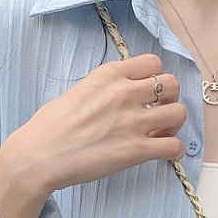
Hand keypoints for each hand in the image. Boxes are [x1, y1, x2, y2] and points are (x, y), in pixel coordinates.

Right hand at [3, 53, 187, 195]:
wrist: (39, 155)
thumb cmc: (51, 126)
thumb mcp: (79, 90)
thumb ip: (105, 88)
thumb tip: (121, 96)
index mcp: (109, 74)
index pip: (153, 63)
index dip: (156, 78)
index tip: (148, 93)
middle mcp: (124, 93)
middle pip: (171, 84)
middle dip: (170, 99)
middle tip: (159, 113)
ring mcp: (132, 122)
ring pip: (179, 113)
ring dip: (175, 124)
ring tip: (161, 133)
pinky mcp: (136, 150)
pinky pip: (174, 147)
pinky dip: (174, 150)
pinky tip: (162, 152)